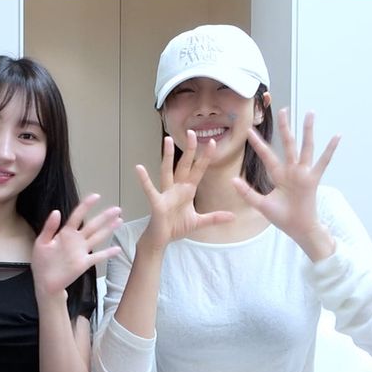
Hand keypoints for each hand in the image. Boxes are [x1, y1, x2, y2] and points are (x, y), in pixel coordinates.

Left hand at [32, 194, 122, 297]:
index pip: (77, 216)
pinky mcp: (84, 263)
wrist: (44, 283)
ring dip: (109, 229)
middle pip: (93, 225)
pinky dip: (108, 253)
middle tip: (117, 209)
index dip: (86, 206)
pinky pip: (98, 257)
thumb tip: (56, 211)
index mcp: (65, 233)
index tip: (96, 196)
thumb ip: (49, 228)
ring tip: (119, 221)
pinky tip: (117, 249)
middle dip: (105, 217)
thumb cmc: (42, 262)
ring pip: (98, 237)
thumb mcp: (41, 243)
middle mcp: (76, 240)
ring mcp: (81, 251)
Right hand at [136, 133, 234, 249]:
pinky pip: (150, 190)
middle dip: (189, 150)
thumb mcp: (198, 221)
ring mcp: (166, 194)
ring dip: (168, 156)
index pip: (198, 170)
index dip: (205, 158)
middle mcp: (176, 188)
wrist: (162, 239)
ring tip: (167, 140)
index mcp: (187, 190)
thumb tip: (232, 216)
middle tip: (192, 132)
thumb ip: (214, 218)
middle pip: (184, 165)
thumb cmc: (175, 227)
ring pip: (167, 171)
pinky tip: (139, 168)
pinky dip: (144, 180)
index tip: (212, 143)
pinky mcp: (157, 203)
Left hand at [235, 109, 339, 259]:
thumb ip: (247, 192)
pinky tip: (337, 135)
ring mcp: (303, 173)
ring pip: (305, 147)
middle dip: (284, 127)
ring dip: (307, 130)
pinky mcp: (313, 179)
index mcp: (278, 175)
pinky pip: (323, 162)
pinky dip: (330, 149)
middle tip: (282, 110)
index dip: (258, 143)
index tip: (249, 130)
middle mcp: (291, 170)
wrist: (298, 229)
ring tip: (309, 113)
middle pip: (287, 143)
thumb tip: (232, 180)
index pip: (267, 154)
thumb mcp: (261, 204)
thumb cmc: (282, 217)